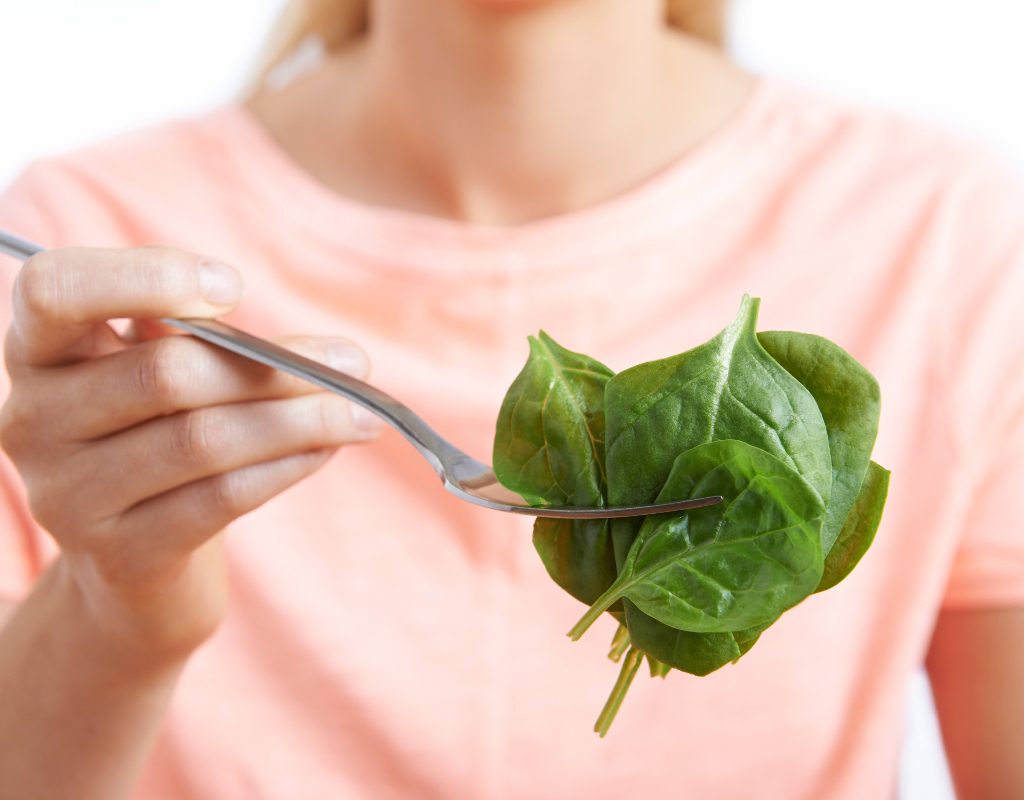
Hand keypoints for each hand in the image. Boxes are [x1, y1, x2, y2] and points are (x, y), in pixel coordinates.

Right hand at [0, 246, 378, 665]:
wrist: (132, 564)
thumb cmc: (157, 438)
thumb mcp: (159, 373)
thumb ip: (202, 341)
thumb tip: (309, 345)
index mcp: (39, 352)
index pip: (56, 290)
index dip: (145, 277)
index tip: (234, 288)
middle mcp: (33, 420)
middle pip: (166, 374)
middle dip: (275, 365)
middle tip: (353, 361)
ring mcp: (69, 495)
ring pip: (203, 439)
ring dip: (299, 420)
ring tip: (362, 411)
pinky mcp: (118, 553)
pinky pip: (219, 497)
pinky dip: (286, 466)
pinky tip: (329, 449)